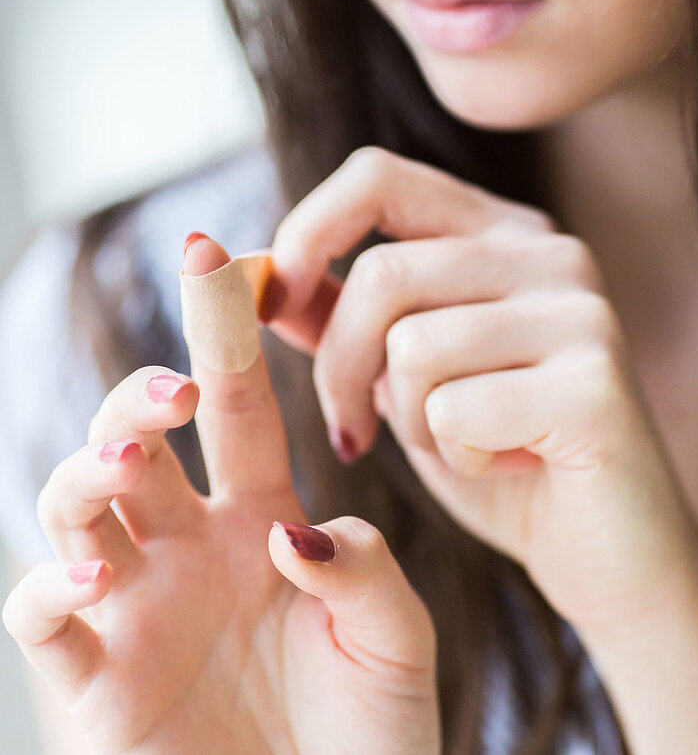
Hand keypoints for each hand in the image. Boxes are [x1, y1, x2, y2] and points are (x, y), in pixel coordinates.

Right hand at [2, 235, 439, 754]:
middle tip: (178, 390)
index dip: (224, 330)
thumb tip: (292, 528)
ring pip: (74, 504)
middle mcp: (189, 549)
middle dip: (140, 397)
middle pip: (138, 437)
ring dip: (88, 468)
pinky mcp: (94, 683)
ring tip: (129, 457)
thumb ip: (364, 570)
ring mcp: (136, 609)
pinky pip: (41, 615)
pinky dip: (52, 585)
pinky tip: (99, 576)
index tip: (217, 252)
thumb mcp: (395, 642)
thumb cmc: (371, 740)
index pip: (237, 406)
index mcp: (264, 520)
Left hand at [260, 145, 697, 641]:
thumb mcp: (404, 373)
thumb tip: (244, 269)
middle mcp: (548, 250)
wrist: (605, 550)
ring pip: (412, 344)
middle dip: (339, 367)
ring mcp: (580, 309)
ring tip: (457, 442)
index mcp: (499, 230)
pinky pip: (457, 408)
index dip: (305, 231)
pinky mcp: (594, 381)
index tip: (273, 300)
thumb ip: (339, 316)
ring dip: (408, 419)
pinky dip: (455, 454)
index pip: (376, 176)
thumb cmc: (496, 452)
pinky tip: (506, 464)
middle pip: (380, 273)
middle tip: (351, 431)